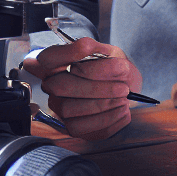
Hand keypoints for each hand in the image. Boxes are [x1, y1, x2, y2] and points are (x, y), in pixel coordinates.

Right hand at [20, 37, 143, 139]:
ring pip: (69, 108)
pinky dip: (106, 120)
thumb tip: (88, 48)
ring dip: (102, 104)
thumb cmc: (116, 71)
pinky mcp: (72, 126)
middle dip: (94, 88)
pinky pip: (82, 127)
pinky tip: (121, 111)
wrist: (128, 91)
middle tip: (122, 88)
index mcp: (60, 63)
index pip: (48, 58)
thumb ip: (99, 50)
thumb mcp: (112, 54)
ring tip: (123, 98)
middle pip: (60, 86)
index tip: (88, 49)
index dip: (65, 54)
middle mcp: (53, 85)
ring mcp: (60, 107)